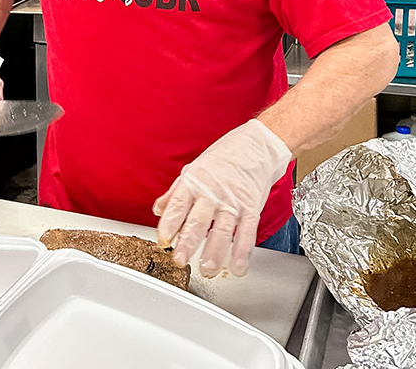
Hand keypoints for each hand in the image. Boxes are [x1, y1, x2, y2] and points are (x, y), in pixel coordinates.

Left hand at [153, 119, 291, 277]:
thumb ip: (176, 192)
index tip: (162, 239)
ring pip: (222, 230)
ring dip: (214, 252)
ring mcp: (233, 201)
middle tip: (180, 260)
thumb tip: (159, 209)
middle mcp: (212, 192)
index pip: (178, 205)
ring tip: (207, 269)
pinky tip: (236, 267)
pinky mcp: (251, 208)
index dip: (169, 223)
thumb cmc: (224, 157)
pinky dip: (242, 252)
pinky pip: (246, 233)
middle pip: (198, 221)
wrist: (256, 146)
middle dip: (188, 243)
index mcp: (194, 181)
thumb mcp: (194, 169)